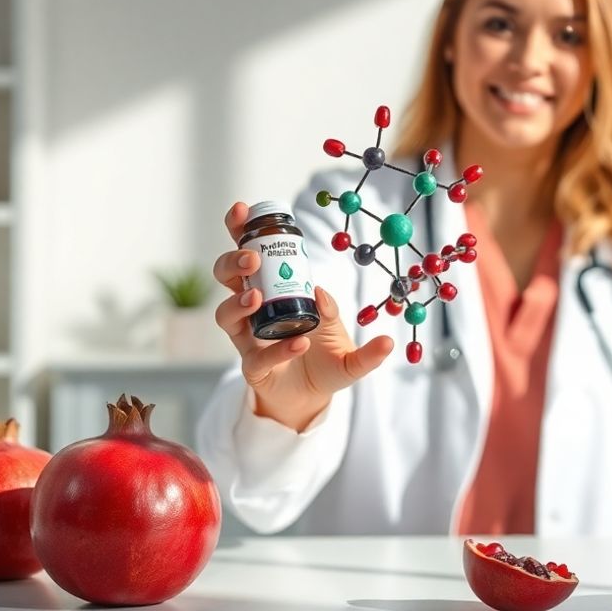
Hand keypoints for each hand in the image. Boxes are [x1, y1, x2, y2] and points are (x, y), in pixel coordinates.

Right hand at [212, 202, 393, 431]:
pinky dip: (277, 349)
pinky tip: (299, 343)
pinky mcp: (253, 368)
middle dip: (232, 262)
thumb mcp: (351, 354)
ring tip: (257, 296)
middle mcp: (254, 311)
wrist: (311, 401)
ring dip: (238, 302)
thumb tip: (387, 339)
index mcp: (275, 290)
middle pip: (226, 277)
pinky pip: (256, 356)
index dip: (241, 231)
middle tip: (251, 259)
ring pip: (224, 314)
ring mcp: (249, 340)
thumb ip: (367, 349)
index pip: (250, 253)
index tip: (243, 209)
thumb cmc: (324, 362)